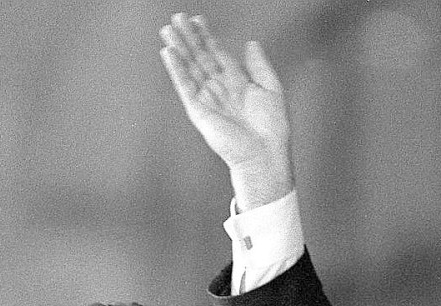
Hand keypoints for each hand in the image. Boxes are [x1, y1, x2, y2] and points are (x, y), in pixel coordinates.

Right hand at [160, 13, 292, 210]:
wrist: (264, 153)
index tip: (198, 20)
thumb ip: (259, 65)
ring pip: (190, 68)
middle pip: (201, 57)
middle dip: (189, 37)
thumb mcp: (271, 88)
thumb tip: (252, 44)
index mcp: (237, 84)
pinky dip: (177, 70)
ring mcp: (208, 99)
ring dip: (179, 48)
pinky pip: (185, 86)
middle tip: (178, 17)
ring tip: (168, 29)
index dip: (207, 36)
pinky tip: (169, 53)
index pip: (218, 54)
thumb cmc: (271, 129)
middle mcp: (220, 90)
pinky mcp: (199, 111)